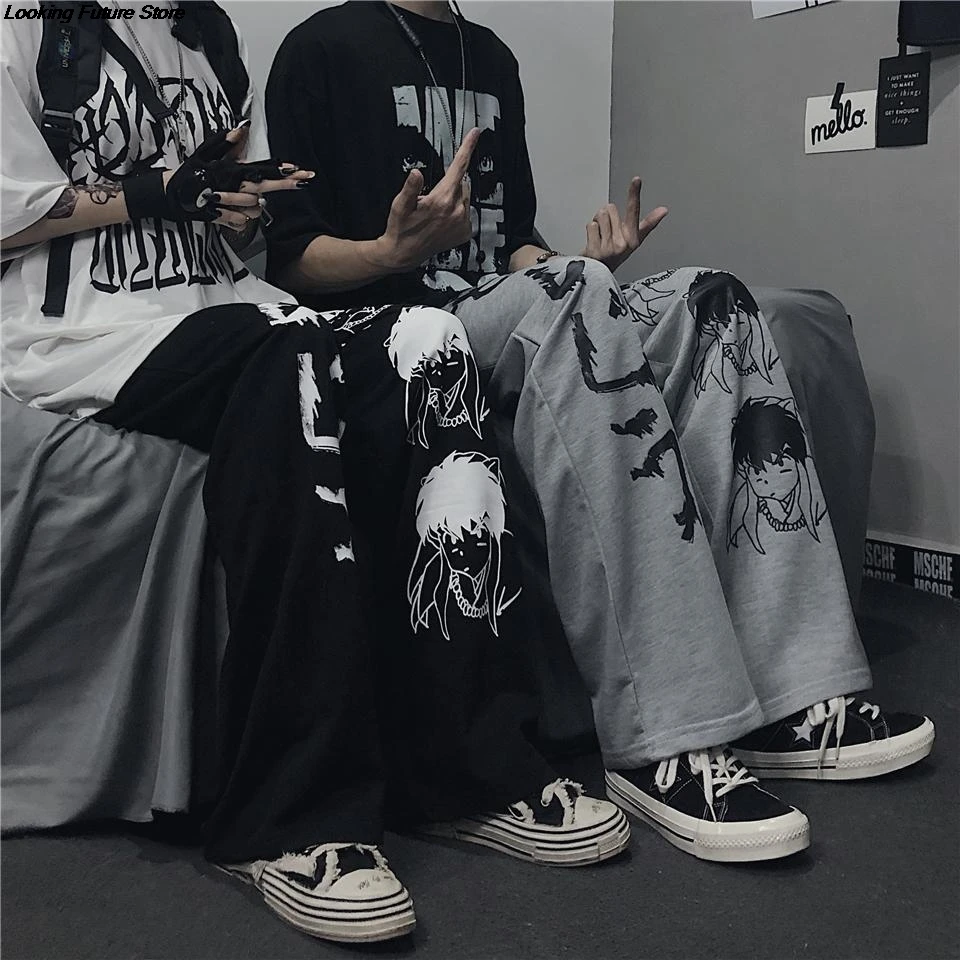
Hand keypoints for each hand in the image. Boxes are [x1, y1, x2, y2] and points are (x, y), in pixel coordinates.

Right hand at [199, 123, 315, 232]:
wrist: (168, 195)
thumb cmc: (189, 174)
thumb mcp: (205, 153)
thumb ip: (225, 142)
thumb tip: (243, 127)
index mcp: (229, 170)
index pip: (260, 169)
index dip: (279, 170)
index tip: (297, 169)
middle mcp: (231, 186)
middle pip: (264, 186)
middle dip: (285, 184)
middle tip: (304, 181)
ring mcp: (227, 203)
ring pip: (254, 207)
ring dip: (253, 205)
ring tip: (240, 201)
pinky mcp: (221, 218)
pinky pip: (241, 222)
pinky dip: (240, 219)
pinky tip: (233, 213)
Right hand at [377, 127, 479, 270]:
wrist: (404, 254)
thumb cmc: (401, 228)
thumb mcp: (400, 204)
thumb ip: (410, 188)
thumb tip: (416, 173)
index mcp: (442, 200)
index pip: (459, 167)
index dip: (467, 147)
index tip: (475, 133)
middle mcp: (457, 211)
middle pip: (462, 182)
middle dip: (451, 181)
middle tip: (433, 194)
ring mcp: (462, 223)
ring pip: (465, 197)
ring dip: (454, 197)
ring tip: (435, 210)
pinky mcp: (464, 233)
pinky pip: (466, 213)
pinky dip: (457, 211)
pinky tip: (443, 219)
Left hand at [581, 177, 668, 272]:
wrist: (598, 272)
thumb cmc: (616, 254)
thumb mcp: (634, 239)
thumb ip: (648, 223)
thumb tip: (664, 210)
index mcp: (633, 238)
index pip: (634, 210)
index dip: (634, 194)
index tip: (636, 179)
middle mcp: (622, 243)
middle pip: (611, 208)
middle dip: (606, 216)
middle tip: (606, 231)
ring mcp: (608, 248)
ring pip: (600, 215)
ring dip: (597, 222)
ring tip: (599, 236)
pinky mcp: (595, 251)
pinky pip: (590, 225)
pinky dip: (590, 231)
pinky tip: (593, 241)